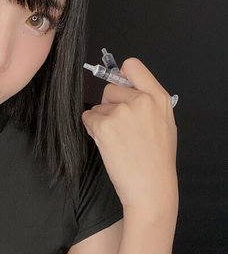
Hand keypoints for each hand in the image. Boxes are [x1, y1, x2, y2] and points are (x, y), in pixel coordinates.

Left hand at [82, 58, 177, 216]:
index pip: (133, 65)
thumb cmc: (157, 161)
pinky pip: (88, 119)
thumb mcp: (164, 123)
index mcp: (159, 97)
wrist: (151, 188)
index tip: (120, 88)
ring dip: (102, 122)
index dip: (122, 75)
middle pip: (110, 88)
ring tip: (119, 142)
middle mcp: (141, 99)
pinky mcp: (104, 125)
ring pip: (98, 107)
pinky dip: (93, 131)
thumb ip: (147, 102)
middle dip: (109, 106)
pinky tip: (109, 145)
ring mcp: (121, 112)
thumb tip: (125, 89)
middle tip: (123, 130)